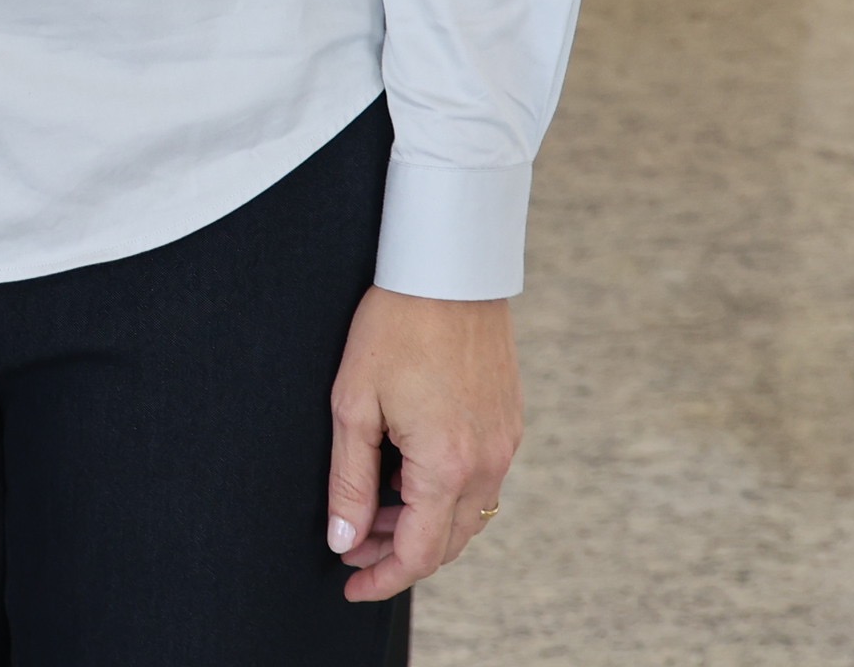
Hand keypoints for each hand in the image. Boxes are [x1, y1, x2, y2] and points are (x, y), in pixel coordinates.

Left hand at [327, 290, 521, 602]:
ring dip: (422, 524)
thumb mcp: (354, 405)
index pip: (418, 553)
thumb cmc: (396, 326)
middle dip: (396, 553)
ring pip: (467, 515)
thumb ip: (348, 480)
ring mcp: (505, 443)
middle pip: (447, 543)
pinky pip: (481, 481)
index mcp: (447, 466)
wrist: (450, 268)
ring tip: (372, 509)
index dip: (382, 578)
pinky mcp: (510, 422)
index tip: (351, 584)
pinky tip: (408, 475)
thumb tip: (343, 539)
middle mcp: (487, 463)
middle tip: (351, 545)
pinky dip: (445, 494)